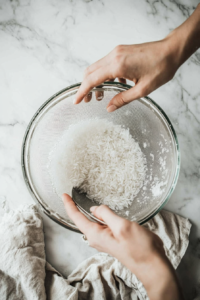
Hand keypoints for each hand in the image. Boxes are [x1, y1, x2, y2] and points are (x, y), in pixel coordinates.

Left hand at [62, 194, 183, 299]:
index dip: (69, 205)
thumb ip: (106, 215)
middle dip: (76, 207)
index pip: (77, 217)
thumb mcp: (121, 226)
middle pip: (82, 219)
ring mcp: (105, 239)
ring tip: (83, 200)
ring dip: (89, 211)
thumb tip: (95, 208)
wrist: (152, 264)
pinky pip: (103, 224)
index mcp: (95, 234)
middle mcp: (97, 237)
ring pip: (94, 221)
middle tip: (70, 194)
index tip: (63, 194)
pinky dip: (101, 216)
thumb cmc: (138, 247)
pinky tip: (103, 211)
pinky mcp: (114, 238)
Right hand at [74, 38, 177, 111]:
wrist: (172, 50)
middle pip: (90, 71)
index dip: (82, 91)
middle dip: (86, 87)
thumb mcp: (142, 90)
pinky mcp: (121, 50)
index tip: (76, 101)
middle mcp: (114, 55)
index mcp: (118, 65)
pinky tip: (116, 85)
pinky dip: (106, 75)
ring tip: (101, 95)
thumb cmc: (161, 68)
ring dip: (96, 81)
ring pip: (97, 67)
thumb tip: (109, 108)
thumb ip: (123, 99)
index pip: (92, 79)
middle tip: (88, 101)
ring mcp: (117, 51)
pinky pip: (107, 64)